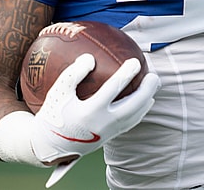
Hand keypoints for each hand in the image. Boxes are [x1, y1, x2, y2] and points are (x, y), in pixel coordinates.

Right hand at [29, 53, 159, 165]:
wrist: (49, 145)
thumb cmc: (54, 115)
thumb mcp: (58, 92)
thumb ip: (73, 74)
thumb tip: (90, 58)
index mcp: (89, 112)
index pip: (113, 89)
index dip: (126, 74)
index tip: (135, 61)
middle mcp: (102, 124)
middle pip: (132, 106)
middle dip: (146, 91)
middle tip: (154, 75)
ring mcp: (107, 133)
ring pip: (134, 117)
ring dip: (146, 100)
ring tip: (153, 85)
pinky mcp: (109, 138)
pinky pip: (130, 124)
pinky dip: (140, 112)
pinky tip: (144, 101)